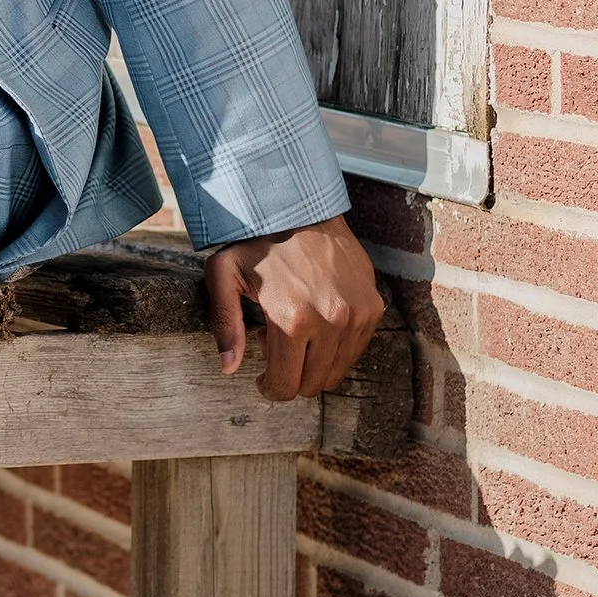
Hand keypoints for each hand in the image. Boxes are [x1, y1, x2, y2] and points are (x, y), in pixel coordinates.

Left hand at [203, 215, 385, 402]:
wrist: (301, 207)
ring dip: (314, 364)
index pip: (286, 385)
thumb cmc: (256, 243)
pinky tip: (316, 324)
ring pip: (337, 371)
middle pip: (313, 384)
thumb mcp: (224, 276)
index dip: (270, 389)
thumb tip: (229, 369)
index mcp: (293, 319)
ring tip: (294, 335)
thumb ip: (225, 325)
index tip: (262, 380)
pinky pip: (356, 349)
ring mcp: (357, 315)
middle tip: (274, 352)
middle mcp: (332, 321)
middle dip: (291, 378)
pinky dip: (336, 347)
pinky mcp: (373, 307)